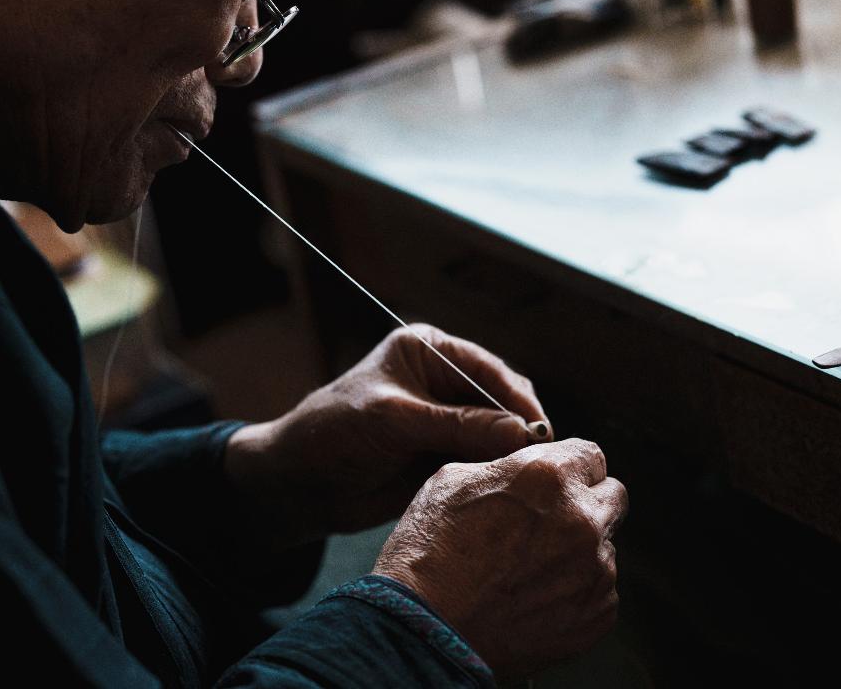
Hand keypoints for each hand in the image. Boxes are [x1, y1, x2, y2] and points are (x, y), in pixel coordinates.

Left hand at [224, 324, 548, 542]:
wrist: (299, 483)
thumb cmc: (334, 431)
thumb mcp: (395, 420)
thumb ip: (457, 424)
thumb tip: (521, 432)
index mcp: (430, 351)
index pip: (487, 369)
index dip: (516, 399)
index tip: (540, 429)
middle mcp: (444, 381)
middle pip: (500, 402)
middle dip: (519, 428)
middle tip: (541, 460)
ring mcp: (447, 420)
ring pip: (496, 435)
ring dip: (509, 455)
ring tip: (528, 479)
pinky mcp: (445, 456)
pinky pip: (482, 463)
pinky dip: (494, 475)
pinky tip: (505, 490)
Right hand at [374, 439, 626, 680]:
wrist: (428, 630)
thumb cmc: (431, 550)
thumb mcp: (455, 478)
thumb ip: (507, 466)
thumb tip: (523, 468)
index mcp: (548, 476)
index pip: (592, 454)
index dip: (572, 464)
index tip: (559, 478)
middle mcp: (581, 519)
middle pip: (613, 495)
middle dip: (588, 500)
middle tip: (550, 518)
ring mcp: (594, 570)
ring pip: (605, 545)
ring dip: (579, 548)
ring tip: (530, 566)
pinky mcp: (596, 615)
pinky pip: (601, 590)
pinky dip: (577, 589)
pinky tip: (536, 594)